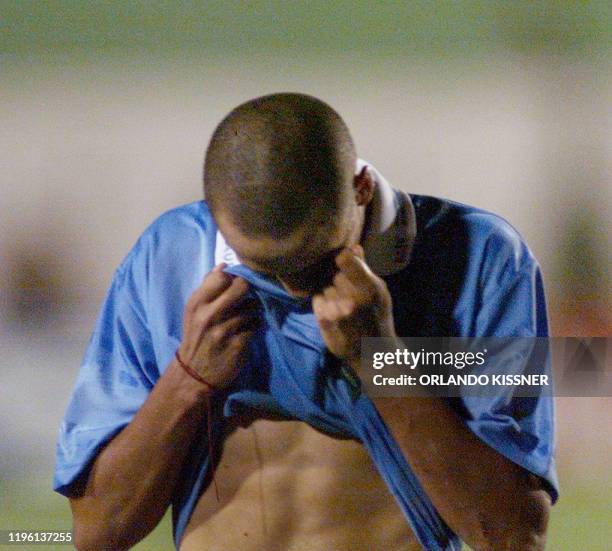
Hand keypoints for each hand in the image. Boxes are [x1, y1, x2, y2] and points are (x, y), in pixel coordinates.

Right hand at [178, 264, 258, 388]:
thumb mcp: (193, 312)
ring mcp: (225, 330)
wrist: (193, 375)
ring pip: (253, 307)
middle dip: (249, 290)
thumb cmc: (196, 338)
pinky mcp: (239, 344)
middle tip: (248, 297)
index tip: (234, 285)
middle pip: (242, 286)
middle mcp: (210, 315)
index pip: (222, 276)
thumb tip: (224, 265)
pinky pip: (256, 325)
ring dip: (253, 311)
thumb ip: (207, 288)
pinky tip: (248, 331)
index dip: (233, 277)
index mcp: (197, 304)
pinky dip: (255, 326)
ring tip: (247, 317)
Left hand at [312, 245, 395, 366]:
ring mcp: (337, 311)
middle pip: (333, 274)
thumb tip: (354, 247)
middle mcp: (353, 298)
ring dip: (328, 293)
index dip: (342, 259)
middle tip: (346, 291)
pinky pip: (316, 301)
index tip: (344, 264)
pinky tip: (331, 311)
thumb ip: (364, 270)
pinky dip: (321, 304)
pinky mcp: (324, 322)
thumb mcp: (379, 293)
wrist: (374, 353)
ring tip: (340, 303)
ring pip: (323, 287)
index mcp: (370, 288)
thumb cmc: (378, 318)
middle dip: (337, 280)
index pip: (344, 259)